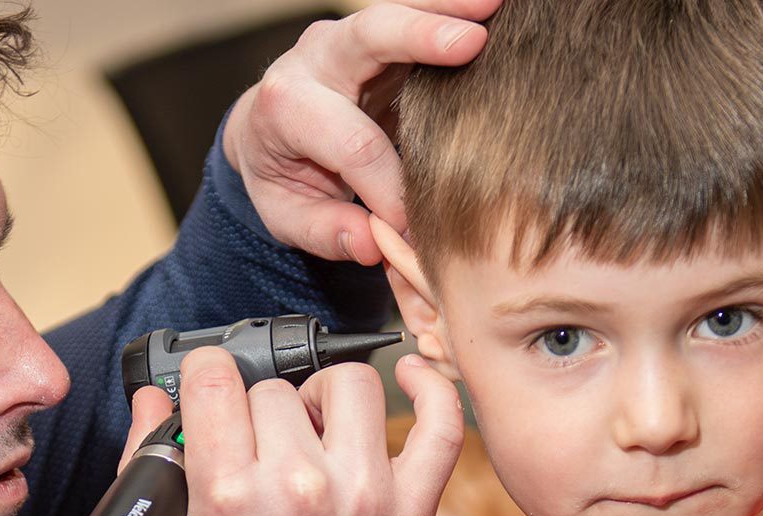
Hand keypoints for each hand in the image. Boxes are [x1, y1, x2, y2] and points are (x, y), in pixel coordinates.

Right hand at [130, 347, 461, 515]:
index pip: (213, 379)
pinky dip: (430, 387)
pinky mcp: (412, 510)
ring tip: (317, 429)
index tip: (212, 391)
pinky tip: (410, 375)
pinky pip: (439, 423)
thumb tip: (152, 396)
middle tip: (262, 448)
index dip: (206, 376)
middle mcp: (297, 485)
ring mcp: (362, 493)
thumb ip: (154, 462)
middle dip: (261, 411)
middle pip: (276, 390)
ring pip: (348, 385)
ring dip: (326, 397)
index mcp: (227, 492)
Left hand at [222, 0, 499, 265]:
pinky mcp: (382, 34)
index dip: (390, 187)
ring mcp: (350, 38)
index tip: (415, 226)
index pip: (353, 144)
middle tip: (471, 44)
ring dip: (449, 7)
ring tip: (497, 5)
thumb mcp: (286, 215)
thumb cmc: (282, 173)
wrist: (265, 129)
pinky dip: (454, 10)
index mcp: (285, 108)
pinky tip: (494, 11)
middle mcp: (315, 59)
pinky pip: (419, 13)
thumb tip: (373, 245)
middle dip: (419, 38)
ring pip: (398, 11)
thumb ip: (326, 233)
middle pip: (367, 37)